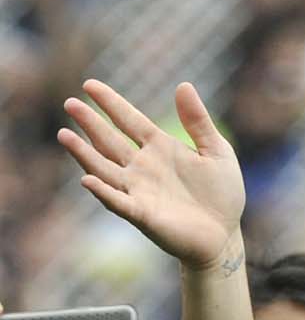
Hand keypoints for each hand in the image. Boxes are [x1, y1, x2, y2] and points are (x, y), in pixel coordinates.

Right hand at [57, 80, 244, 272]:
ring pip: (104, 168)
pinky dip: (103, 192)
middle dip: (90, 123)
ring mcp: (139, 190)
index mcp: (160, 148)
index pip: (129, 120)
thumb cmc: (222, 194)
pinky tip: (87, 180)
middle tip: (70, 103)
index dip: (110, 103)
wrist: (225, 235)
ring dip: (84, 153)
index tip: (89, 85)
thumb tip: (183, 85)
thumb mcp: (217, 152)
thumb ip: (198, 122)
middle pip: (109, 140)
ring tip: (64, 135)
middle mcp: (142, 167)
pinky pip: (119, 202)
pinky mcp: (143, 214)